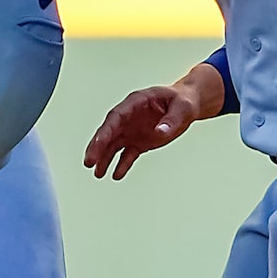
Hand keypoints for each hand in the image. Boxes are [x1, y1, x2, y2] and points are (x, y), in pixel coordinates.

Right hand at [84, 83, 202, 180]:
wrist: (187, 106)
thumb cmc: (183, 101)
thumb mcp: (182, 108)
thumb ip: (171, 120)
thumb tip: (160, 131)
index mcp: (135, 103)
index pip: (115, 117)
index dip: (105, 131)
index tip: (96, 145)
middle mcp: (129, 117)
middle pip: (109, 132)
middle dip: (98, 147)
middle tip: (88, 162)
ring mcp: (132, 130)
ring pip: (114, 145)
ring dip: (105, 159)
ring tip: (98, 174)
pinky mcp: (139, 142)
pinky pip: (128, 155)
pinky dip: (122, 165)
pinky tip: (116, 176)